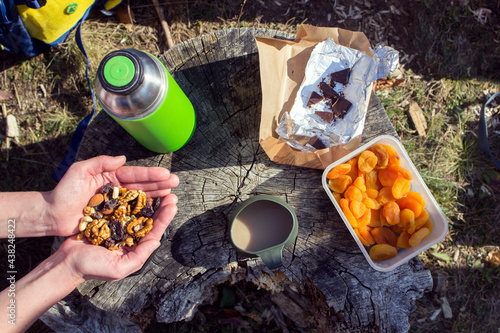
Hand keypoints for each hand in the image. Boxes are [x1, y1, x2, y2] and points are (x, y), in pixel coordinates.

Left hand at [44, 155, 178, 236]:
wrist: (52, 214)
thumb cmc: (64, 191)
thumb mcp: (80, 170)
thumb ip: (101, 162)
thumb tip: (122, 158)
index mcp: (111, 176)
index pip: (135, 174)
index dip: (152, 174)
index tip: (167, 174)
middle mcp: (117, 189)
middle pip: (143, 185)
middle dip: (160, 183)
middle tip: (176, 183)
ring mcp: (117, 204)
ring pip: (141, 199)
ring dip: (157, 196)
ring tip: (172, 195)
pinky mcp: (114, 218)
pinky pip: (133, 214)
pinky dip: (146, 212)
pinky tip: (158, 211)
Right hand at [56, 192, 177, 280]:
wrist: (66, 262)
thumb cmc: (91, 268)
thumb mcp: (118, 268)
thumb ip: (139, 256)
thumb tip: (156, 242)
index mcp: (135, 248)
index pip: (153, 232)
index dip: (164, 218)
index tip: (173, 205)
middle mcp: (129, 236)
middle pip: (149, 219)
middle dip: (161, 206)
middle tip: (171, 193)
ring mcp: (118, 227)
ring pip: (137, 211)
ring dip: (148, 200)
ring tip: (160, 188)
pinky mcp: (106, 219)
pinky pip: (121, 206)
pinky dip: (130, 198)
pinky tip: (137, 189)